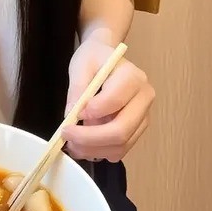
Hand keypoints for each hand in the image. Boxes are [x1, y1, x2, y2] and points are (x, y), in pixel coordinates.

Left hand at [61, 37, 154, 161]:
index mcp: (132, 77)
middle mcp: (144, 98)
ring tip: (71, 144)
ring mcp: (143, 116)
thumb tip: (71, 116)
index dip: (91, 113)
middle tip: (66, 135)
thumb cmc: (94, 58)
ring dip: (93, 150)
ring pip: (121, 146)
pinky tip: (83, 145)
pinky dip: (100, 152)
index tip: (72, 114)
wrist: (107, 59)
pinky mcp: (137, 129)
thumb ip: (77, 89)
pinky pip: (120, 150)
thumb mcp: (81, 65)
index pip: (114, 102)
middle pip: (121, 130)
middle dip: (90, 139)